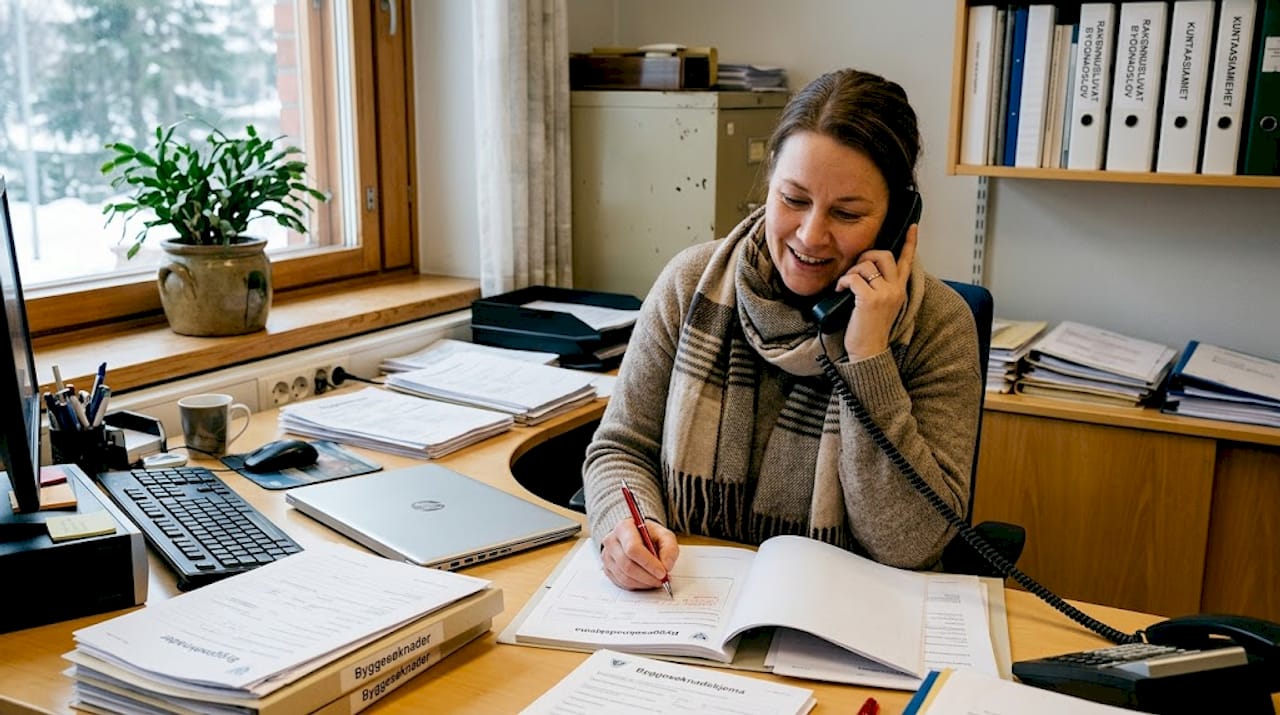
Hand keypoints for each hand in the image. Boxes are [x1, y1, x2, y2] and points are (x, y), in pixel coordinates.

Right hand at [600, 517, 679, 590]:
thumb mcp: (664, 536)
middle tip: (662, 580)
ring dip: (644, 583)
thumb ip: (669, 548)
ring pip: (624, 577)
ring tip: (656, 580)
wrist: (637, 537)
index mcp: (624, 528)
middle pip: (627, 565)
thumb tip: (666, 566)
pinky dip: (637, 585)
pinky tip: (646, 581)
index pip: (633, 548)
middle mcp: (611, 541)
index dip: (648, 563)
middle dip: (648, 576)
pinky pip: (621, 583)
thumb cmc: (649, 535)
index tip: (662, 572)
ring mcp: (607, 556)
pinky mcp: (607, 569)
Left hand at [835, 224, 917, 359]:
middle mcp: (896, 289)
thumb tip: (864, 270)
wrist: (869, 352)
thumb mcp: (880, 305)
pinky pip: (853, 278)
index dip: (910, 242)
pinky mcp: (870, 299)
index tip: (913, 227)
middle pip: (884, 255)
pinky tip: (839, 290)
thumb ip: (879, 287)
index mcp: (899, 290)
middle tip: (855, 269)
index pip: (907, 261)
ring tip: (845, 286)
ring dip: (850, 272)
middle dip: (865, 255)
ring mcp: (885, 293)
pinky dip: (842, 282)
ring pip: (866, 264)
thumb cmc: (869, 331)